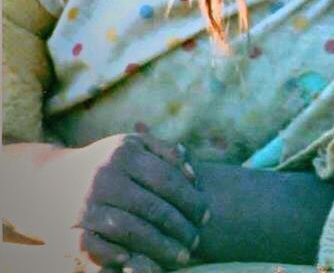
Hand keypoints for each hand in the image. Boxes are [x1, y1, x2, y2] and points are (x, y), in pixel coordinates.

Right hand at [2, 134, 209, 271]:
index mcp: (124, 152)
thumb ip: (163, 152)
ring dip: (161, 248)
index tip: (207, 215)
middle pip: (154, 207)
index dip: (190, 199)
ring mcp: (88, 204)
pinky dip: (126, 258)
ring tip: (181, 258)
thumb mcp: (130, 147)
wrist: (51, 180)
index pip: (167, 180)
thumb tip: (192, 172)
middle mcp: (106, 176)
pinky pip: (105, 248)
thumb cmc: (105, 163)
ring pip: (133, 231)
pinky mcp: (74, 229)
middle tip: (196, 241)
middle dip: (180, 228)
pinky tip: (146, 266)